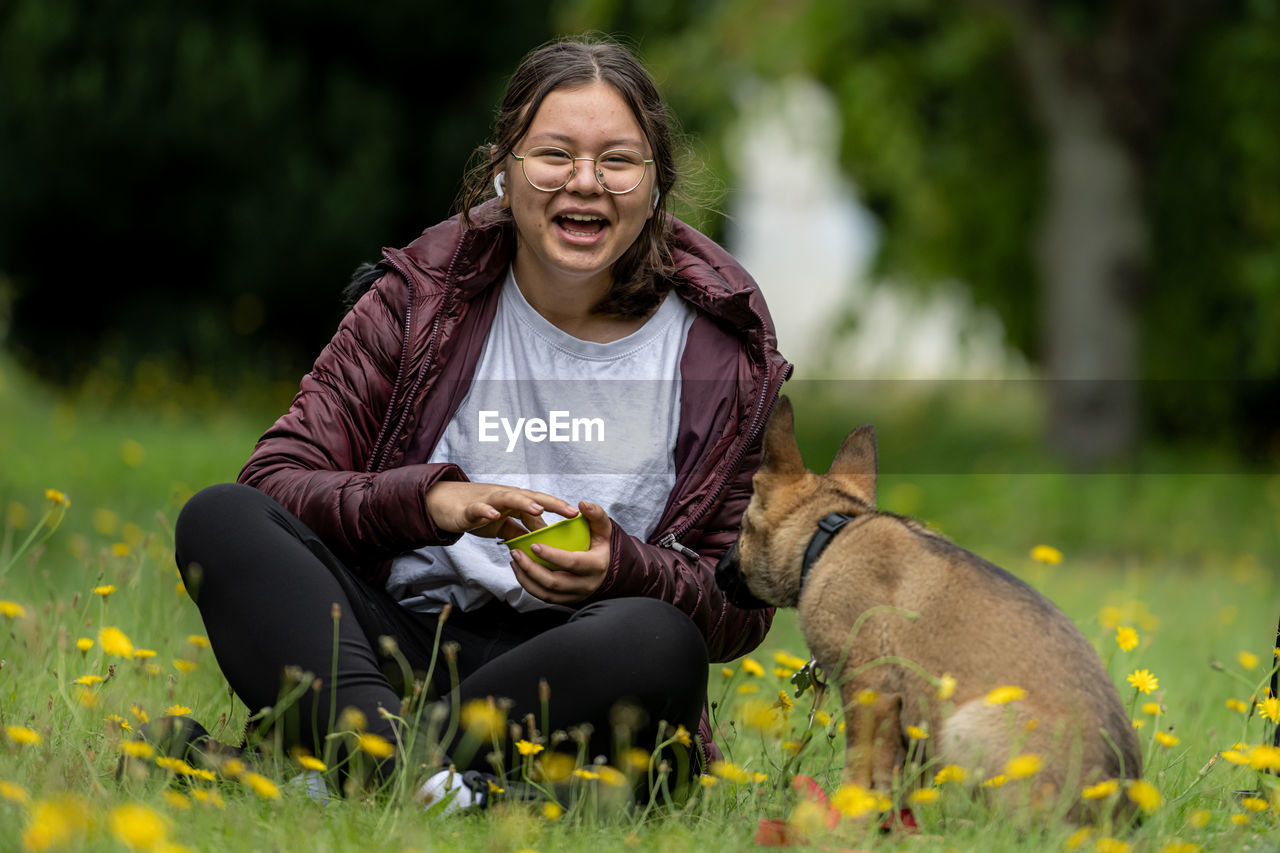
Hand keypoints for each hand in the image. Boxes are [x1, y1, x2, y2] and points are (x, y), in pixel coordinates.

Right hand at [424, 481, 577, 538]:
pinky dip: (486, 511)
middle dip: (551, 503)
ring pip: (508, 499)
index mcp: (514, 501)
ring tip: (538, 509)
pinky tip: (494, 515)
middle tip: (569, 511)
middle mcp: (504, 497)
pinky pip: (478, 510)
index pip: (541, 503)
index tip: (578, 515)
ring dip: (523, 502)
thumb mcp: (504, 523)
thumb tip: (543, 539)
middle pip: (530, 497)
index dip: (559, 508)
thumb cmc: (477, 512)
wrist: (444, 504)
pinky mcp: (468, 510)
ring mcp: (487, 502)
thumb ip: (522, 529)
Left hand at [510, 501, 611, 604]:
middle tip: (517, 553)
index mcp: (596, 566)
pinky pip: (544, 597)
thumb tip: (582, 504)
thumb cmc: (600, 545)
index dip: (552, 556)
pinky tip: (520, 571)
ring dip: (526, 578)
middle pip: (555, 582)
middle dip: (531, 569)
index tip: (534, 545)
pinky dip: (529, 586)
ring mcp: (575, 596)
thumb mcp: (603, 528)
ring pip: (546, 593)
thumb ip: (595, 514)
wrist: (605, 569)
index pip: (572, 563)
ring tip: (515, 561)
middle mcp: (586, 585)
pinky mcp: (566, 601)